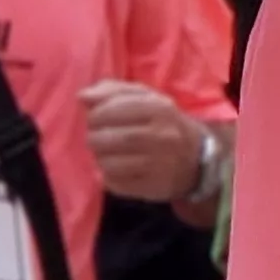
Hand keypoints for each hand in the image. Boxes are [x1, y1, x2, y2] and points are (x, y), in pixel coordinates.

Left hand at [82, 81, 206, 203]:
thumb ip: (112, 91)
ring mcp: (158, 164)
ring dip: (99, 157)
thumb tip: (82, 97)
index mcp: (160, 109)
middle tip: (99, 137)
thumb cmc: (163, 123)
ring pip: (107, 163)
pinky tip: (117, 169)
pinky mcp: (152, 187)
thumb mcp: (146, 98)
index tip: (96, 119)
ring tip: (108, 153)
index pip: (111, 110)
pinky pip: (114, 184)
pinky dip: (108, 176)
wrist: (197, 158)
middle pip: (105, 138)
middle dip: (93, 137)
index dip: (95, 115)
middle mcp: (161, 136)